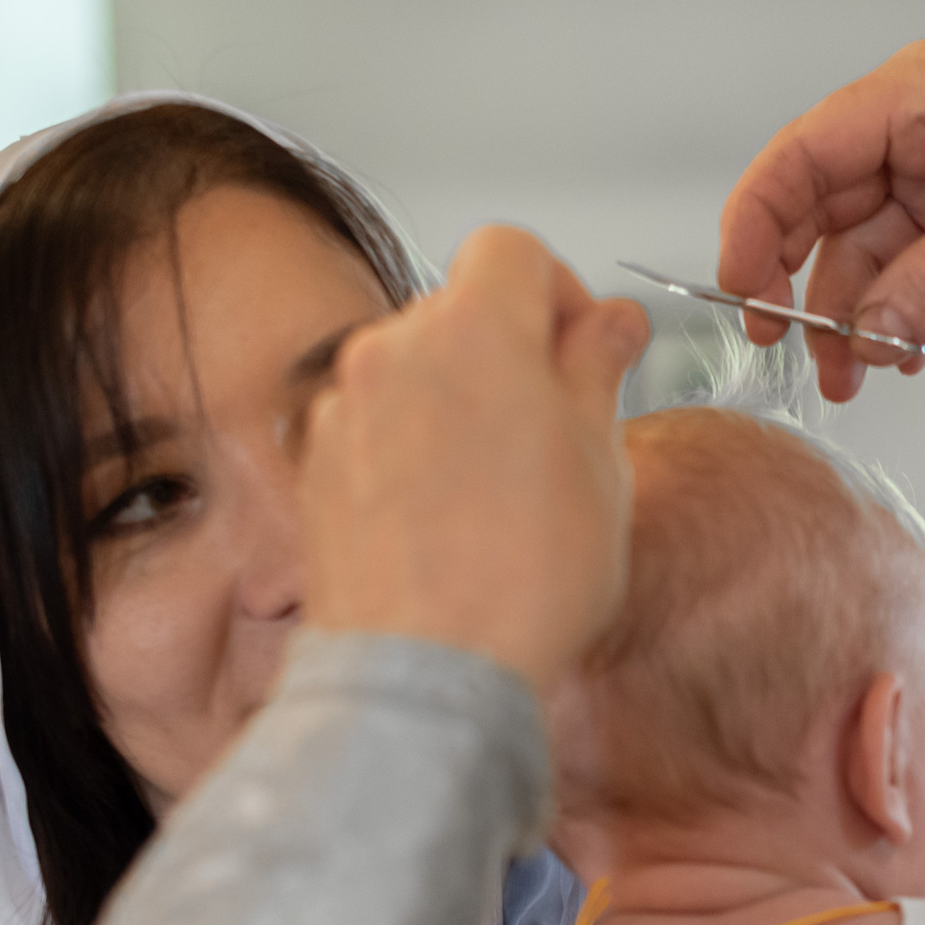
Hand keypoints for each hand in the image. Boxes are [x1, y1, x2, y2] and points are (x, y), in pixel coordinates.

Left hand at [302, 227, 649, 691]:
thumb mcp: (600, 463)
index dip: (561, 290)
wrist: (430, 675)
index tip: (584, 345)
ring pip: (416, 372)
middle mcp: (393, 351)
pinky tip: (450, 519)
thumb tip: (609, 326)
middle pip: (461, 310)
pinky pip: (376, 429)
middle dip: (512, 353)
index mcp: (474, 329)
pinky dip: (413, 451)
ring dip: (460, 403)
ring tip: (502, 488)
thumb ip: (598, 371)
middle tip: (558, 427)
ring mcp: (342, 408)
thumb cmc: (521, 581)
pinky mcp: (315, 466)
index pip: (515, 250)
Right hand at [719, 41, 924, 400]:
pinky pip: (914, 276)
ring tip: (854, 377)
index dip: (757, 222)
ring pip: (868, 256)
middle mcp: (924, 131)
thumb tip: (870, 333)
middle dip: (802, 283)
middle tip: (791, 349)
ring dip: (854, 317)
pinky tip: (901, 355)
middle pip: (823, 210)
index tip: (742, 290)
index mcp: (919, 94)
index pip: (803, 156)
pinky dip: (899, 318)